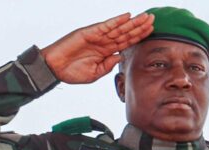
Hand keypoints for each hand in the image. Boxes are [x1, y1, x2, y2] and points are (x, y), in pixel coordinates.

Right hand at [40, 12, 155, 83]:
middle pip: (125, 33)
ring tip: (145, 17)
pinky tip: (127, 17)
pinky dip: (116, 21)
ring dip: (133, 22)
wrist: (54, 69)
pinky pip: (106, 25)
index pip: (126, 43)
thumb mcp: (94, 74)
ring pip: (119, 28)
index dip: (138, 37)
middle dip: (140, 26)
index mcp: (106, 52)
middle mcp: (104, 42)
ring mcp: (97, 36)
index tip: (151, 32)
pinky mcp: (89, 32)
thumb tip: (120, 56)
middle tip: (153, 19)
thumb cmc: (71, 72)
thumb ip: (108, 66)